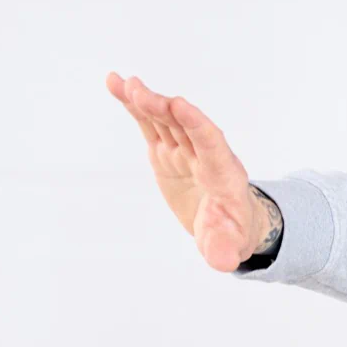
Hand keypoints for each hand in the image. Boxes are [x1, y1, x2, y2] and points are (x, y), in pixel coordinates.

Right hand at [106, 72, 266, 272]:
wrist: (228, 222)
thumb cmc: (230, 232)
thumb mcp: (228, 246)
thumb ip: (223, 250)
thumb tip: (223, 262)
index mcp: (222, 174)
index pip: (211, 143)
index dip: (196, 124)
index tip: (178, 105)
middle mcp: (204, 154)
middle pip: (184, 125)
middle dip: (163, 109)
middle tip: (139, 92)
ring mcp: (183, 150)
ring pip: (165, 120)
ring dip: (146, 101)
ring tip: (124, 84)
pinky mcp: (165, 151)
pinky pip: (149, 123)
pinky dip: (134, 106)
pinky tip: (116, 84)